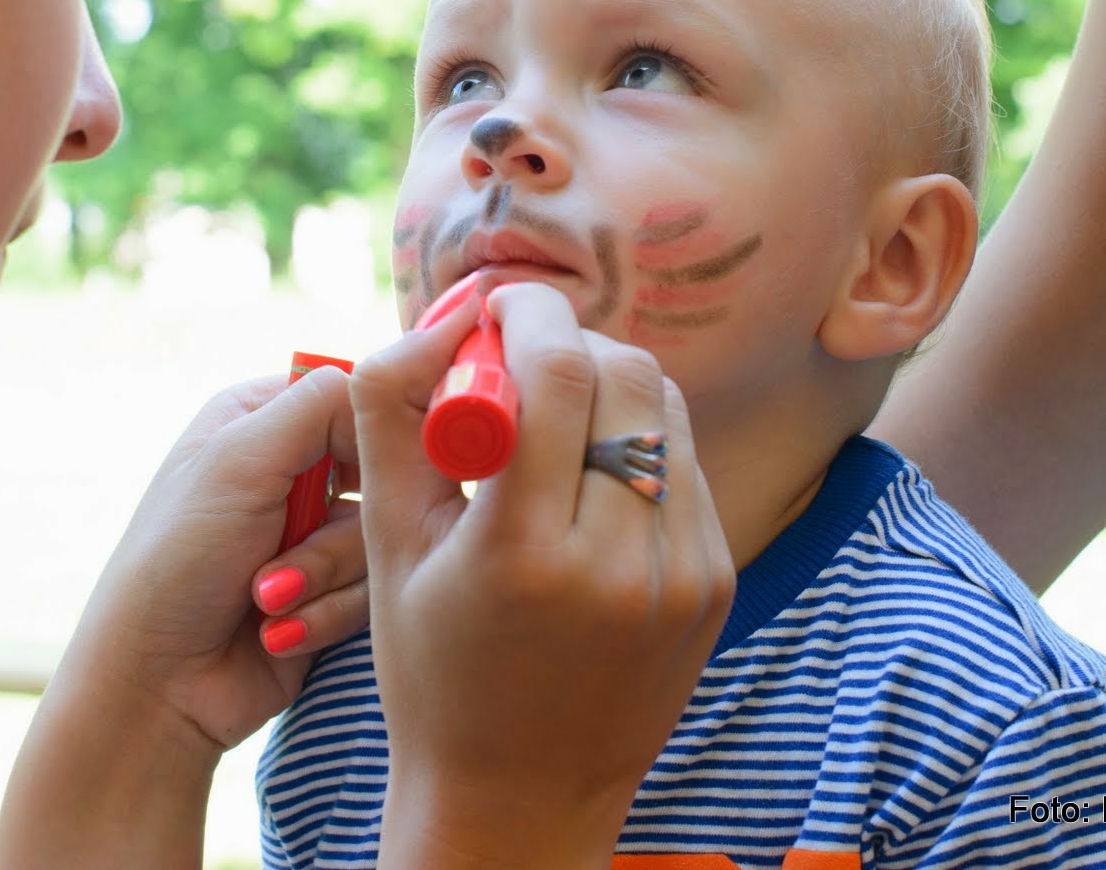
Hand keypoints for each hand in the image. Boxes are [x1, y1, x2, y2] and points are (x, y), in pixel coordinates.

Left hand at [61, 367, 370, 750]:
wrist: (156, 685)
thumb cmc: (178, 560)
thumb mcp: (241, 461)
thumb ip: (320, 404)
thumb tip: (397, 372)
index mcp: (260, 417)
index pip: (353, 396)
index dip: (372, 434)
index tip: (371, 471)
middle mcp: (289, 468)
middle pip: (380, 471)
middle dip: (332, 528)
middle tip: (281, 550)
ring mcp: (312, 533)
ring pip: (382, 535)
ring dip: (322, 576)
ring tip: (266, 600)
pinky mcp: (332, 592)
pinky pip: (374, 588)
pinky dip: (327, 613)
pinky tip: (277, 632)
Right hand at [354, 283, 734, 867]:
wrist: (517, 797)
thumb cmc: (432, 666)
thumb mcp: (388, 545)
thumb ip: (395, 414)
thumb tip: (443, 314)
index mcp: (524, 556)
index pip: (558, 374)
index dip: (526, 313)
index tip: (494, 307)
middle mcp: (619, 566)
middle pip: (625, 374)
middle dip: (568, 342)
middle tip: (516, 362)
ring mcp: (683, 578)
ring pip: (664, 408)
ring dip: (606, 384)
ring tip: (549, 422)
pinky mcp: (717, 584)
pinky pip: (686, 463)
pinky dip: (636, 442)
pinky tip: (586, 481)